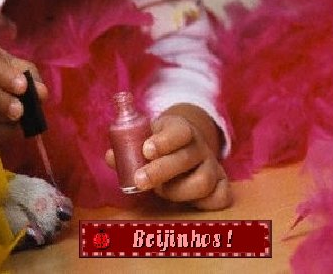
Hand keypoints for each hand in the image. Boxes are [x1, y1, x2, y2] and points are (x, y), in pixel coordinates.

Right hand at [0, 41, 46, 149]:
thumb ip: (30, 75)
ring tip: (18, 121)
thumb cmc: (3, 71)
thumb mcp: (16, 65)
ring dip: (1, 118)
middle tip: (19, 111)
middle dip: (1, 100)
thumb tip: (41, 93)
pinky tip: (12, 129)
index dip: (4, 75)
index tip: (22, 86)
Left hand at [106, 104, 231, 209]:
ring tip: (159, 190)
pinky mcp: (221, 184)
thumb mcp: (144, 138)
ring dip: (176, 191)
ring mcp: (213, 165)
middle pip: (186, 159)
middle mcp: (199, 146)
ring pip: (202, 182)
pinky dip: (202, 203)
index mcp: (181, 129)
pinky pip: (220, 197)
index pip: (179, 131)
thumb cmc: (159, 144)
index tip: (146, 150)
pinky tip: (184, 200)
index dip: (164, 141)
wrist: (188, 144)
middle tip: (139, 181)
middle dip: (160, 171)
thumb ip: (127, 148)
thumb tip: (111, 157)